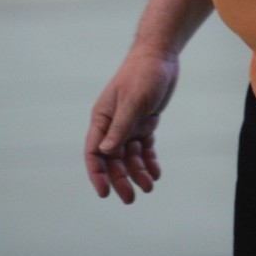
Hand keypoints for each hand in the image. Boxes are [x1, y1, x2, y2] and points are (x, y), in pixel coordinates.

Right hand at [84, 47, 179, 202]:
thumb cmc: (142, 75)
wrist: (161, 56)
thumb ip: (120, 127)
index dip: (97, 174)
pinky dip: (149, 160)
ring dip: (137, 171)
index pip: (94, 152)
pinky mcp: (144, 123)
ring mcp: (129, 124)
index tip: (104, 193)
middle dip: (120, 179)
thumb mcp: (132, 101)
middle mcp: (113, 124)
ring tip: (149, 186)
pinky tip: (156, 172)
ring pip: (130, 156)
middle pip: (113, 159)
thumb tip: (105, 153)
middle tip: (131, 199)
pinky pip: (144, 148)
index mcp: (102, 118)